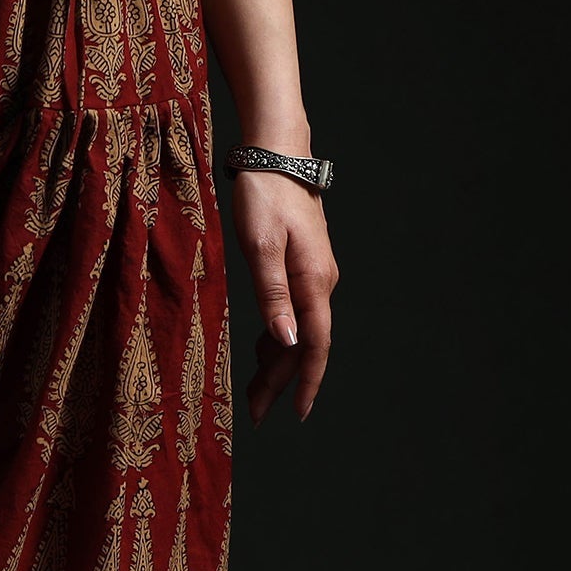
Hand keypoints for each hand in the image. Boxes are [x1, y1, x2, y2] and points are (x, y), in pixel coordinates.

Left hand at [234, 169, 338, 424]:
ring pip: (297, 332)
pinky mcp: (301, 268)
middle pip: (304, 346)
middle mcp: (320, 283)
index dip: (308, 383)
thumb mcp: (261, 247)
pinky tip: (258, 352)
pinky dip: (275, 339)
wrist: (276, 155)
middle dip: (280, 383)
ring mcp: (312, 276)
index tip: (297, 413)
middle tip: (255, 415)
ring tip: (251, 395)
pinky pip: (292, 314)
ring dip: (276, 364)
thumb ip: (273, 295)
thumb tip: (287, 341)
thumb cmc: (264, 197)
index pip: (315, 346)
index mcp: (314, 282)